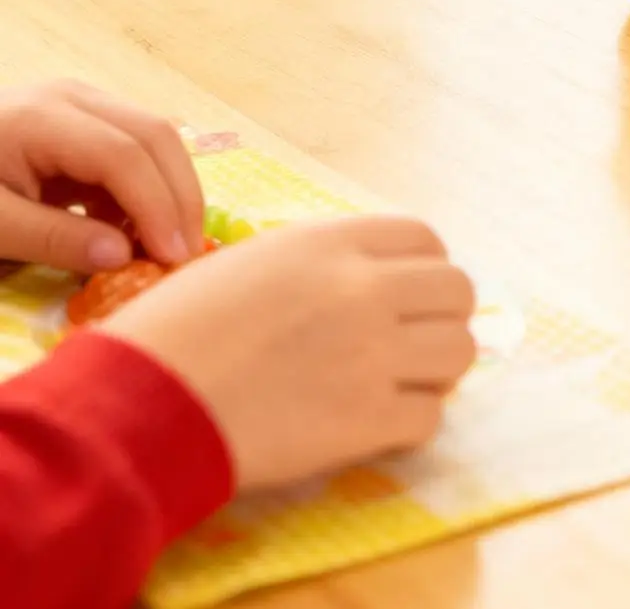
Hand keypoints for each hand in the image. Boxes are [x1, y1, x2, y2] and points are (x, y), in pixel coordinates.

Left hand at [0, 83, 204, 270]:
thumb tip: (124, 257)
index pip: (123, 154)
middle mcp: (75, 97)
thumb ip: (52, 240)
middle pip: (154, 134)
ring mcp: (84, 104)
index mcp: (42, 117)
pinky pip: (135, 150)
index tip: (174, 256)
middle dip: (180, 195)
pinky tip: (143, 231)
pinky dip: (148, 190)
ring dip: (171, 191)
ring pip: (155, 138)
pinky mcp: (86, 122)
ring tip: (172, 247)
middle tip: (189, 253)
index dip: (157, 204)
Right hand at [104, 216, 477, 491]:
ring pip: (458, 350)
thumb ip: (319, 261)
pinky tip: (378, 423)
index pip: (425, 238)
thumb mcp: (251, 261)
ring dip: (437, 368)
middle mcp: (364, 288)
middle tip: (411, 340)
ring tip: (402, 382)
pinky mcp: (366, 419)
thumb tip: (366, 274)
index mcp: (333, 243)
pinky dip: (411, 422)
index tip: (407, 293)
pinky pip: (430, 417)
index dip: (422, 266)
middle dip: (441, 315)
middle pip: (457, 289)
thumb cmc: (175, 329)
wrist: (138, 403)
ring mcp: (372, 353)